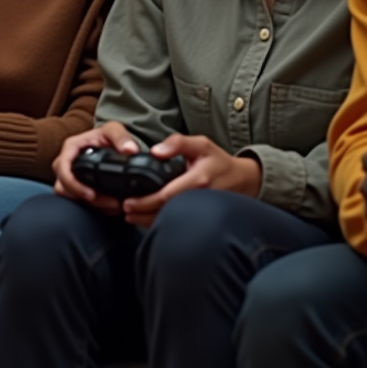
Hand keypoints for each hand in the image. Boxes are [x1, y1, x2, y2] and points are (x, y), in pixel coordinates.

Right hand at [53, 121, 140, 213]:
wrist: (108, 142)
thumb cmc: (106, 135)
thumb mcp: (113, 129)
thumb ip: (122, 137)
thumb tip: (129, 150)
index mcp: (70, 148)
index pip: (63, 169)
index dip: (73, 184)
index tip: (90, 194)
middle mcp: (65, 163)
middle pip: (63, 187)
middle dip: (85, 199)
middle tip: (108, 203)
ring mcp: (69, 176)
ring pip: (70, 197)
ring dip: (90, 204)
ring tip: (112, 205)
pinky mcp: (75, 186)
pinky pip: (78, 201)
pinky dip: (93, 206)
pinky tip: (109, 206)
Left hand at [122, 133, 261, 227]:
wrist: (242, 180)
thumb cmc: (218, 161)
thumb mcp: (201, 144)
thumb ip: (178, 143)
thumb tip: (156, 151)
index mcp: (198, 180)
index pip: (167, 195)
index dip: (145, 201)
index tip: (128, 201)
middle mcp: (199, 199)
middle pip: (165, 212)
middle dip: (142, 213)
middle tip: (125, 209)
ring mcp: (200, 212)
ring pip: (170, 222)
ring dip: (148, 221)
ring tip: (130, 216)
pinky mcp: (200, 218)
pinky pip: (178, 224)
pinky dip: (160, 224)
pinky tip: (146, 220)